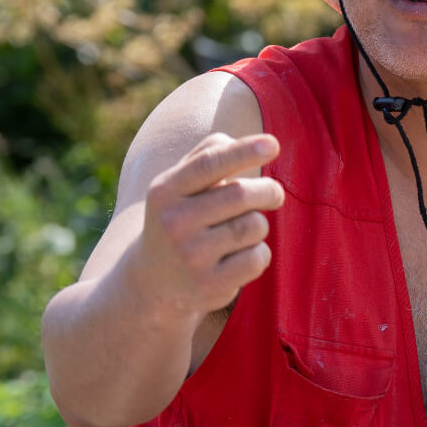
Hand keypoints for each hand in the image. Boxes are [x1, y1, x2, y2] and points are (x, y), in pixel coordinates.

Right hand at [126, 133, 284, 318]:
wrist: (152, 283)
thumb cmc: (179, 219)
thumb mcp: (178, 186)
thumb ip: (206, 156)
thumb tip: (247, 143)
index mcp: (165, 191)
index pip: (209, 163)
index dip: (244, 151)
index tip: (273, 144)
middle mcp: (174, 222)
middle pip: (241, 195)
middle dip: (269, 191)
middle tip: (274, 194)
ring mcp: (191, 256)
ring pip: (254, 226)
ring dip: (259, 225)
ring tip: (242, 232)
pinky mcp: (210, 284)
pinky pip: (258, 257)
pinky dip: (259, 254)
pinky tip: (239, 257)